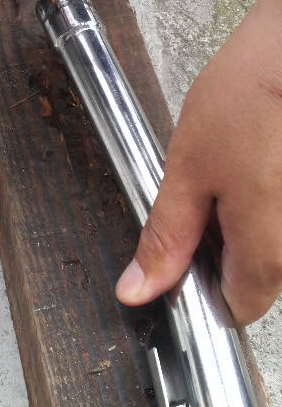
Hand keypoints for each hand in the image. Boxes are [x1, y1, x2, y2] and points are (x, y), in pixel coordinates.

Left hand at [116, 0, 281, 325]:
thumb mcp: (187, 172)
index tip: (177, 252)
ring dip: (238, 219)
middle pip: (253, 276)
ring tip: (226, 168)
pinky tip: (248, 159)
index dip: (195, 287)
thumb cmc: (251, 97)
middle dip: (218, 246)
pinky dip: (259, 196)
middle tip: (199, 194)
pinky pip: (278, 214)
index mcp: (269, 254)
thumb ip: (165, 238)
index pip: (232, 310)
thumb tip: (138, 289)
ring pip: (267, 243)